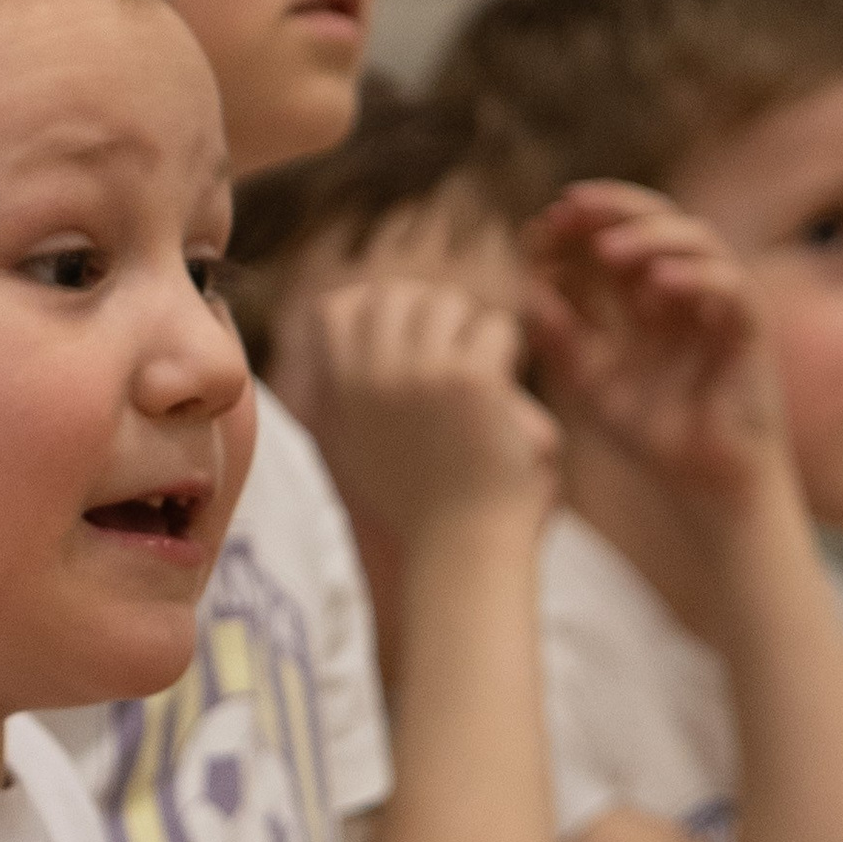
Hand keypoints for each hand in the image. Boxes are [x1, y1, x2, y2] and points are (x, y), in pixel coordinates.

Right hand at [294, 270, 559, 546]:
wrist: (460, 547)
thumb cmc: (418, 504)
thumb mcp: (359, 441)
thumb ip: (345, 380)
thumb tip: (334, 304)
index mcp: (343, 391)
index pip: (339, 307)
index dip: (378, 310)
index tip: (411, 341)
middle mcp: (374, 376)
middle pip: (398, 294)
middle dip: (432, 312)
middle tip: (459, 353)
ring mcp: (420, 373)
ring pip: (450, 304)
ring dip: (472, 330)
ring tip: (482, 373)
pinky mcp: (470, 380)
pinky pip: (496, 328)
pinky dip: (507, 352)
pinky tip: (504, 392)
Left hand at [524, 183, 781, 505]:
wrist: (704, 483)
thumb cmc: (653, 433)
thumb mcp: (590, 382)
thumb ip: (560, 338)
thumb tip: (526, 287)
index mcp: (643, 295)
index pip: (612, 239)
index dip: (576, 229)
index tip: (537, 231)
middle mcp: (683, 289)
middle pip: (654, 220)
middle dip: (611, 209)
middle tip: (569, 210)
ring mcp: (718, 303)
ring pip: (696, 240)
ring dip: (650, 237)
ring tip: (606, 250)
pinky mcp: (749, 328)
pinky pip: (729, 287)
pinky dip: (695, 277)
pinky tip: (656, 285)